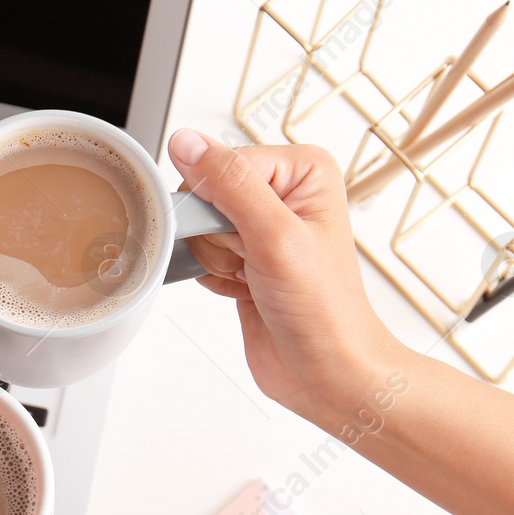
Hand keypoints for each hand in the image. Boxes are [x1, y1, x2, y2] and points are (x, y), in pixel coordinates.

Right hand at [169, 129, 404, 423]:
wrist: (326, 372)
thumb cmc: (324, 309)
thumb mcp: (276, 236)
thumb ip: (229, 184)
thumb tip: (187, 143)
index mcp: (302, 170)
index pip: (223, 162)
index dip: (219, 203)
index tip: (243, 237)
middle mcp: (283, 193)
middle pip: (206, 194)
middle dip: (217, 235)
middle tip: (252, 261)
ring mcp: (261, 227)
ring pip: (198, 228)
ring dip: (216, 260)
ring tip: (252, 278)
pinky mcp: (243, 258)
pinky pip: (199, 254)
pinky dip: (213, 277)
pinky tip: (243, 289)